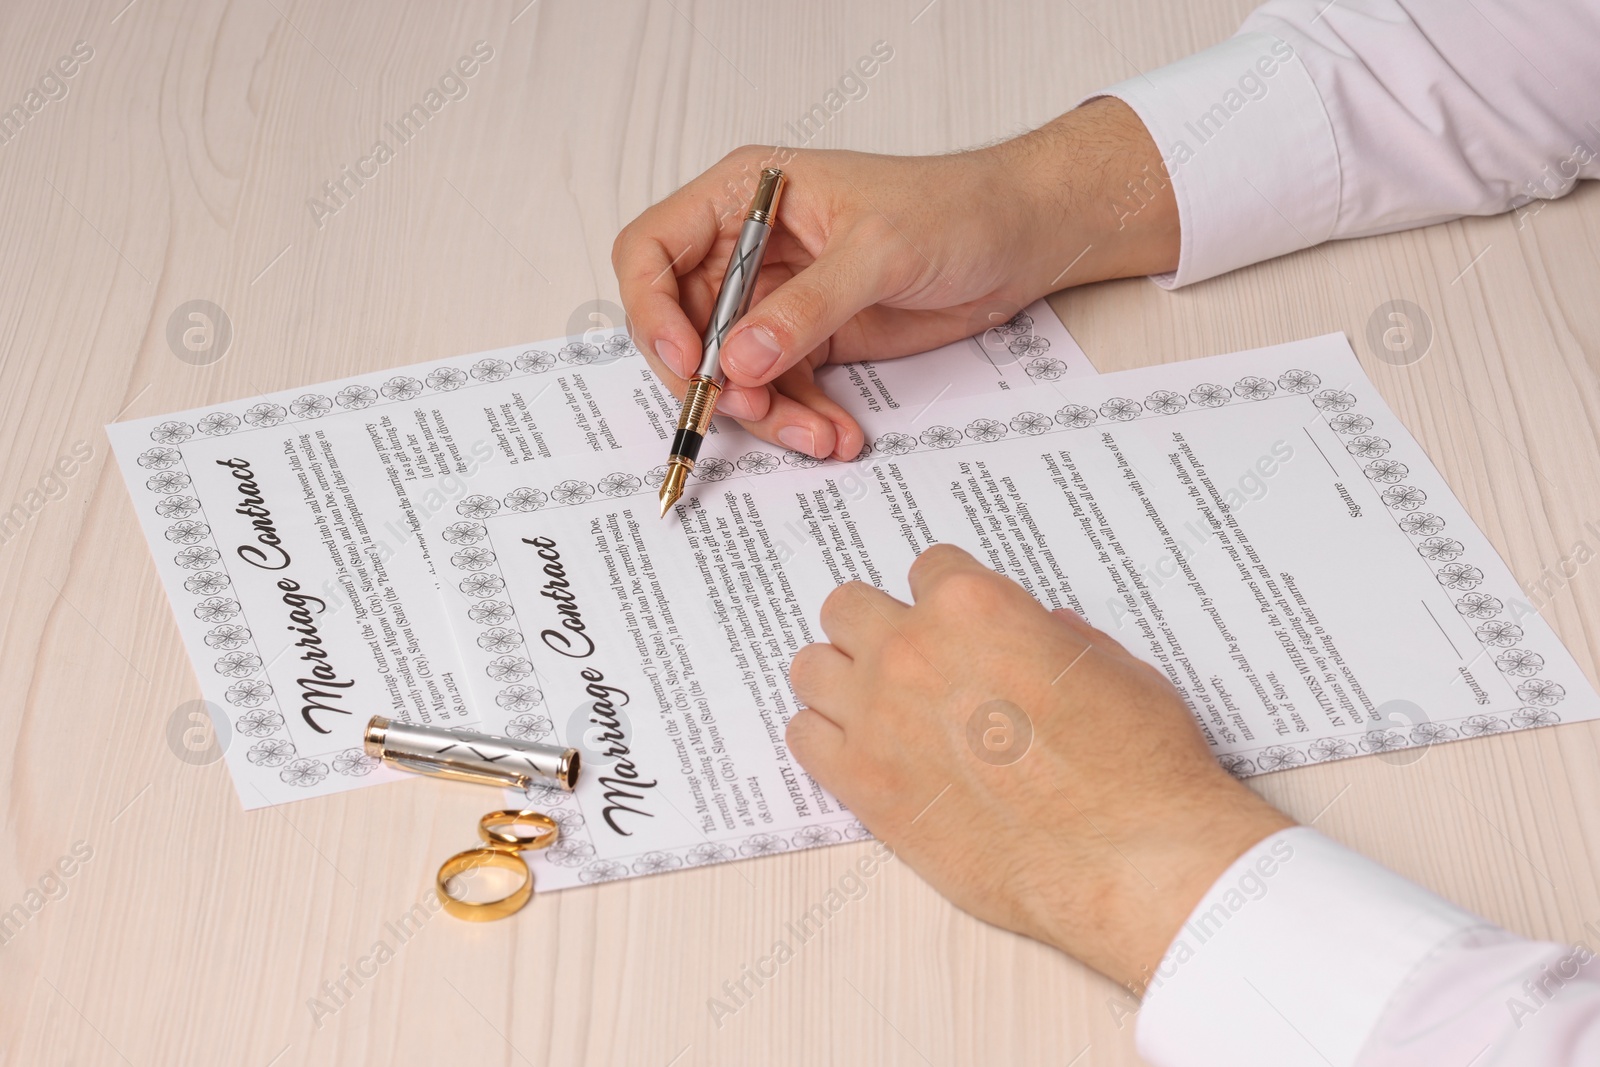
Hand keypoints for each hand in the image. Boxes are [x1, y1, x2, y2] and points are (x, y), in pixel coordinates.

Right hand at [613, 98, 1177, 460]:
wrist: (1019, 239)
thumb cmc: (954, 208)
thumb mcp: (878, 250)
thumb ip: (806, 307)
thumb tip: (738, 360)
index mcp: (744, 195)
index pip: (652, 251)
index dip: (653, 312)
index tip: (689, 363)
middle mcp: (748, 248)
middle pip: (684, 327)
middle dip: (713, 380)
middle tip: (750, 410)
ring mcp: (777, 299)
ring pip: (733, 373)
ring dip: (767, 414)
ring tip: (817, 436)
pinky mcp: (811, 340)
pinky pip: (781, 392)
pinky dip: (802, 420)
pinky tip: (838, 434)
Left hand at [785, 545, 1292, 990]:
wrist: (1130, 858)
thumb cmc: (1137, 763)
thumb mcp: (1112, 667)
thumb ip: (1054, 639)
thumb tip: (1037, 634)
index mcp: (973, 605)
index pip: (928, 568)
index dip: (946, 599)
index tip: (957, 628)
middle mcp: (913, 648)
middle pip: (849, 607)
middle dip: (877, 628)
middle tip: (908, 663)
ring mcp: (878, 715)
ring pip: (812, 667)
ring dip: (841, 680)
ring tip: (874, 707)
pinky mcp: (863, 784)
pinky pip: (803, 738)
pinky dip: (826, 740)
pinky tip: (861, 754)